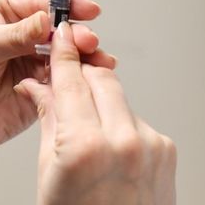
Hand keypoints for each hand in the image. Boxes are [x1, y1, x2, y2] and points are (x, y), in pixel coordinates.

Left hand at [0, 0, 115, 160]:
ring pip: (69, 50)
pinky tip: (91, 78)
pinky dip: (79, 77)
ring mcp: (36, 54)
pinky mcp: (44, 83)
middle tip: (87, 41)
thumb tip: (47, 19)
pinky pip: (67, 78)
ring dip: (84, 55)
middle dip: (76, 32)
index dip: (64, 3)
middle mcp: (24, 25)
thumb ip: (15, 34)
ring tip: (96, 60)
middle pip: (61, 23)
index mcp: (4, 4)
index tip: (84, 9)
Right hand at [16, 22, 176, 204]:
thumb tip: (38, 84)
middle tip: (65, 73)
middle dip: (81, 72)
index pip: (70, 80)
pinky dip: (118, 122)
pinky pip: (136, 120)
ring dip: (99, 99)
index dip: (62, 53)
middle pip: (101, 78)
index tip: (58, 34)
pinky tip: (106, 143)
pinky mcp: (166, 152)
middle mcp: (124, 142)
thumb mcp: (49, 170)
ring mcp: (151, 146)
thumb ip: (49, 118)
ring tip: (82, 122)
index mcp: (85, 146)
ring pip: (119, 97)